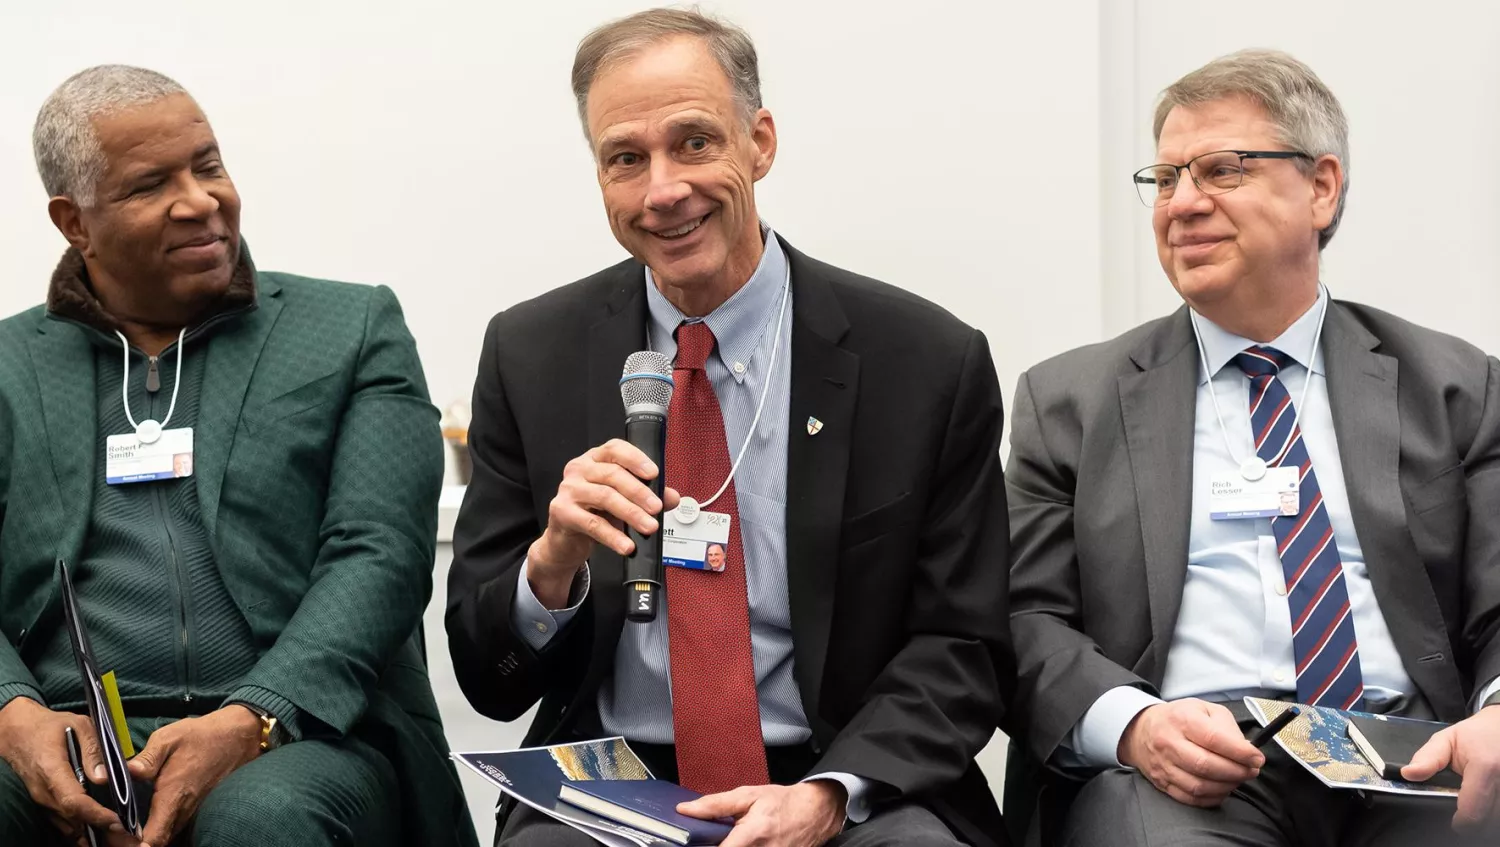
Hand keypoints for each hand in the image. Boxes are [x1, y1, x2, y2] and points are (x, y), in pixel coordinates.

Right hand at [0, 697, 122, 838]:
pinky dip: (80, 827)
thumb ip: (93, 750)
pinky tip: (99, 827)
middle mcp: (43, 791)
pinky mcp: (43, 803)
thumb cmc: (50, 726)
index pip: (73, 801)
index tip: (117, 821)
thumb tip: (104, 778)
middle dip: (99, 828)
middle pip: (72, 818)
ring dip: (90, 831)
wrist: (16, 732)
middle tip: (127, 833)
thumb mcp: (78, 724)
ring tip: (117, 834)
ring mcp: (40, 800)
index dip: (95, 814)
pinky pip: (61, 822)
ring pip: (67, 825)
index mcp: (51, 770)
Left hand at [125, 705, 264, 846]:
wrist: (239, 736)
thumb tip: (119, 774)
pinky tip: (150, 813)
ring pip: (168, 834)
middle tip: (118, 830)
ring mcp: (194, 810)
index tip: (119, 837)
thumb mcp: (169, 738)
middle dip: (137, 841)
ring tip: (130, 824)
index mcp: (173, 795)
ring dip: (150, 834)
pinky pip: (177, 825)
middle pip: (159, 841)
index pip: (154, 838)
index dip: (135, 845)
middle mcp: (185, 809)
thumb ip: (145, 759)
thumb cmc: (202, 735)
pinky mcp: (198, 807)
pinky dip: (162, 826)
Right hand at [528, 438, 679, 607]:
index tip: (654, 473)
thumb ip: (648, 496)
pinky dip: (613, 535)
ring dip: (631, 513)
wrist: (565, 540)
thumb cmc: (594, 513)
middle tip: (657, 508)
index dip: (635, 459)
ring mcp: (568, 489)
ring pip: (605, 497)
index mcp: (595, 459)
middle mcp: (579, 469)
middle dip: (639, 492)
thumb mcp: (623, 501)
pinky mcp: (562, 512)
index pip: (615, 449)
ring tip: (648, 527)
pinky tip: (626, 545)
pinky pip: (592, 523)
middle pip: (612, 474)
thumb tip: (672, 497)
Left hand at [677, 782, 845, 846]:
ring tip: (732, 837)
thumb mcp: (748, 795)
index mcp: (753, 834)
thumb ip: (715, 804)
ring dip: (729, 846)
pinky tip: (741, 842)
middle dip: (715, 845)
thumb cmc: (783, 803)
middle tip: (712, 838)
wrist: (815, 813)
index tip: (691, 843)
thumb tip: (686, 809)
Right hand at [1118, 699, 1264, 807]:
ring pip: (1199, 785)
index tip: (1257, 758)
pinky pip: (1190, 798)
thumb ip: (1227, 726)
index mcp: (1182, 719)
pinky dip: (1211, 798)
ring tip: (1237, 779)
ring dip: (1226, 786)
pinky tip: (1221, 788)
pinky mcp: (1162, 782)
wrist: (1142, 729)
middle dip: (1236, 772)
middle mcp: (1169, 742)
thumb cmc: (1179, 718)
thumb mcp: (1204, 709)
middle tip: (1251, 771)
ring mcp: (1163, 765)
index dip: (1240, 752)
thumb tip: (1245, 750)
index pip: (1214, 738)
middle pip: (1206, 765)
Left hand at [1402, 705, 1499, 833]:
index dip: (1462, 821)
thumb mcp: (1445, 740)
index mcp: (1485, 767)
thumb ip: (1427, 759)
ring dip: (1485, 814)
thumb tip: (1408, 774)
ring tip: (1474, 802)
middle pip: (1488, 817)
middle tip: (1462, 811)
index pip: (1473, 809)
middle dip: (1473, 819)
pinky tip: (1485, 800)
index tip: (1455, 823)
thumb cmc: (1474, 735)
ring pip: (1497, 816)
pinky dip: (1493, 808)